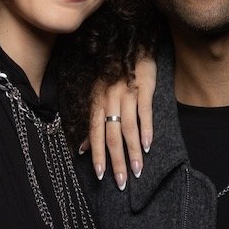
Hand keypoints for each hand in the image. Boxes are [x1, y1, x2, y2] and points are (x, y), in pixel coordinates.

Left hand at [84, 54, 156, 188]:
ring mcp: (127, 94)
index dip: (97, 156)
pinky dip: (146, 130)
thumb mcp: (97, 96)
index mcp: (97, 103)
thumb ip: (91, 124)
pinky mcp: (144, 88)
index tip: (101, 176)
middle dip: (116, 161)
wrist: (131, 46)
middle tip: (121, 182)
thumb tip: (81, 149)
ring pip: (129, 128)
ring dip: (133, 152)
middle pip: (112, 136)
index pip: (96, 134)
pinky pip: (145, 113)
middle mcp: (109, 100)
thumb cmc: (113, 75)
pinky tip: (147, 146)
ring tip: (137, 170)